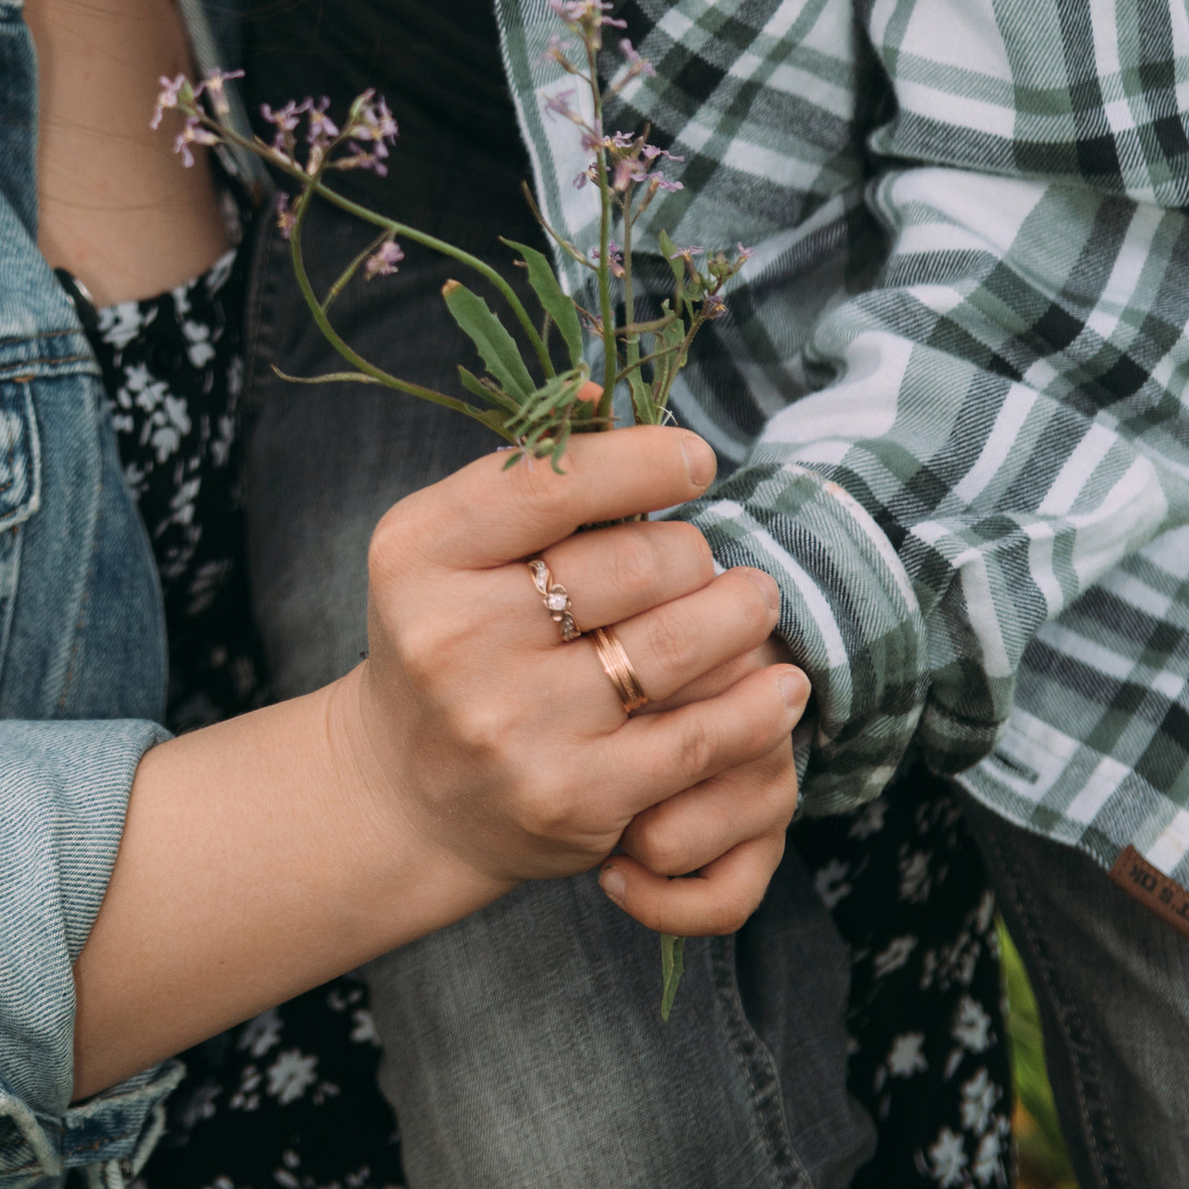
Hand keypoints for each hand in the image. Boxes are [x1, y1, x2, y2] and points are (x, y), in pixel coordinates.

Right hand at [341, 427, 806, 926]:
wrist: (408, 794)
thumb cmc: (450, 639)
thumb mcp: (452, 548)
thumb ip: (525, 477)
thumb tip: (600, 391)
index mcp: (419, 552)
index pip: (550, 482)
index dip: (643, 461)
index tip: (697, 460)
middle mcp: (456, 638)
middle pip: (634, 563)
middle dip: (690, 554)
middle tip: (700, 562)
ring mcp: (512, 724)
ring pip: (676, 645)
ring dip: (736, 615)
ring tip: (753, 601)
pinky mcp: (570, 797)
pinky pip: (697, 737)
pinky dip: (755, 706)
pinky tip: (780, 684)